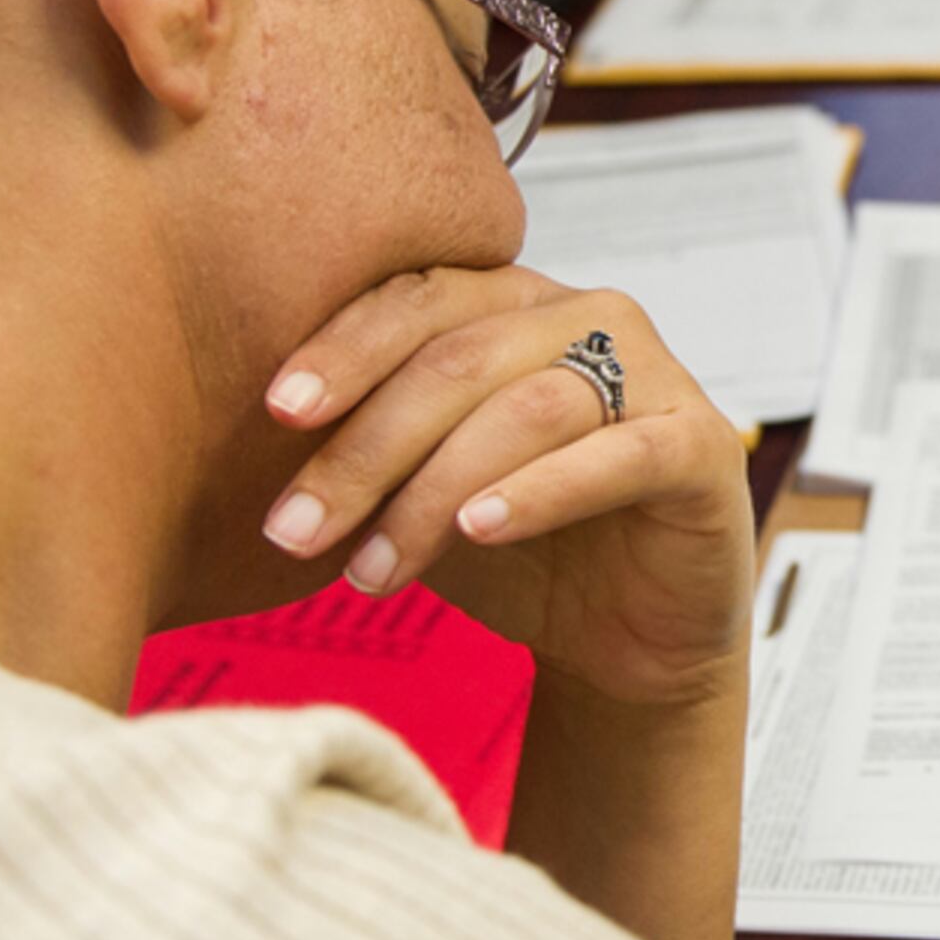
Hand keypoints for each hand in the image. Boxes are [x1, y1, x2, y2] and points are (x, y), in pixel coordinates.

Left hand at [258, 268, 755, 708]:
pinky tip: (480, 530)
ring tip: (372, 570)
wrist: (624, 639)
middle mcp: (584, 316)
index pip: (417, 300)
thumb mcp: (417, 492)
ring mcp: (652, 374)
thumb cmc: (514, 551)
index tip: (275, 411)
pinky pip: (616, 455)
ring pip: (525, 407)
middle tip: (295, 530)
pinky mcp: (699, 446)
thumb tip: (239, 454)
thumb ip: (362, 452)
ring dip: (432, 491)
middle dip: (364, 448)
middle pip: (458, 357)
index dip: (344, 349)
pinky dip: (540, 490)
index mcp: (510, 304)